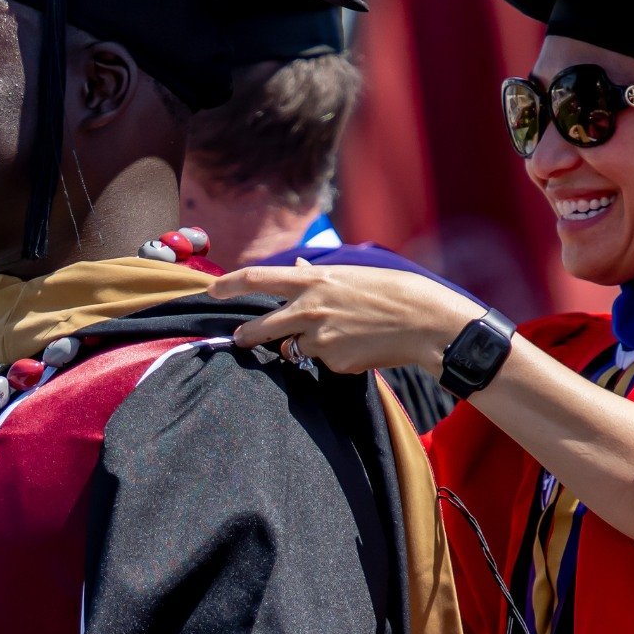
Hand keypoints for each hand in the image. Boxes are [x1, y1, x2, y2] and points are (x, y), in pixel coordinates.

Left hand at [211, 264, 484, 375]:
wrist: (422, 321)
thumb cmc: (389, 292)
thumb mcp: (349, 275)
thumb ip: (318, 277)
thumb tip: (299, 270)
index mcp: (313, 281)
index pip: (257, 279)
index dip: (229, 284)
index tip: (211, 290)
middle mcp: (309, 309)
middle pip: (261, 327)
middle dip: (247, 335)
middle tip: (240, 337)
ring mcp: (319, 338)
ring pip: (294, 348)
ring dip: (304, 346)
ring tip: (340, 335)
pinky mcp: (333, 362)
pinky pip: (322, 362)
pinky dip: (334, 357)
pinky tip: (359, 346)